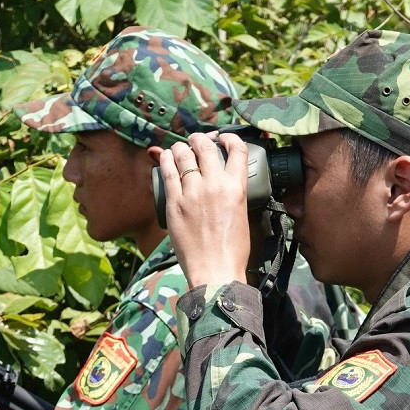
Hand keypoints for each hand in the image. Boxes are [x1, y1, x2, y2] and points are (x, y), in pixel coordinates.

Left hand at [155, 132, 250, 289]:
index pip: (237, 150)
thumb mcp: (242, 215)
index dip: (230, 138)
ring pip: (184, 155)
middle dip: (200, 138)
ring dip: (182, 147)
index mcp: (237, 187)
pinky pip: (168, 172)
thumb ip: (234, 195)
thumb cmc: (232, 251)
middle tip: (196, 140)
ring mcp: (193, 193)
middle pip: (206, 147)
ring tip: (181, 148)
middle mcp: (215, 185)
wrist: (215, 271)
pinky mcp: (174, 203)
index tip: (224, 138)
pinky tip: (166, 156)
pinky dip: (167, 159)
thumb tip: (227, 186)